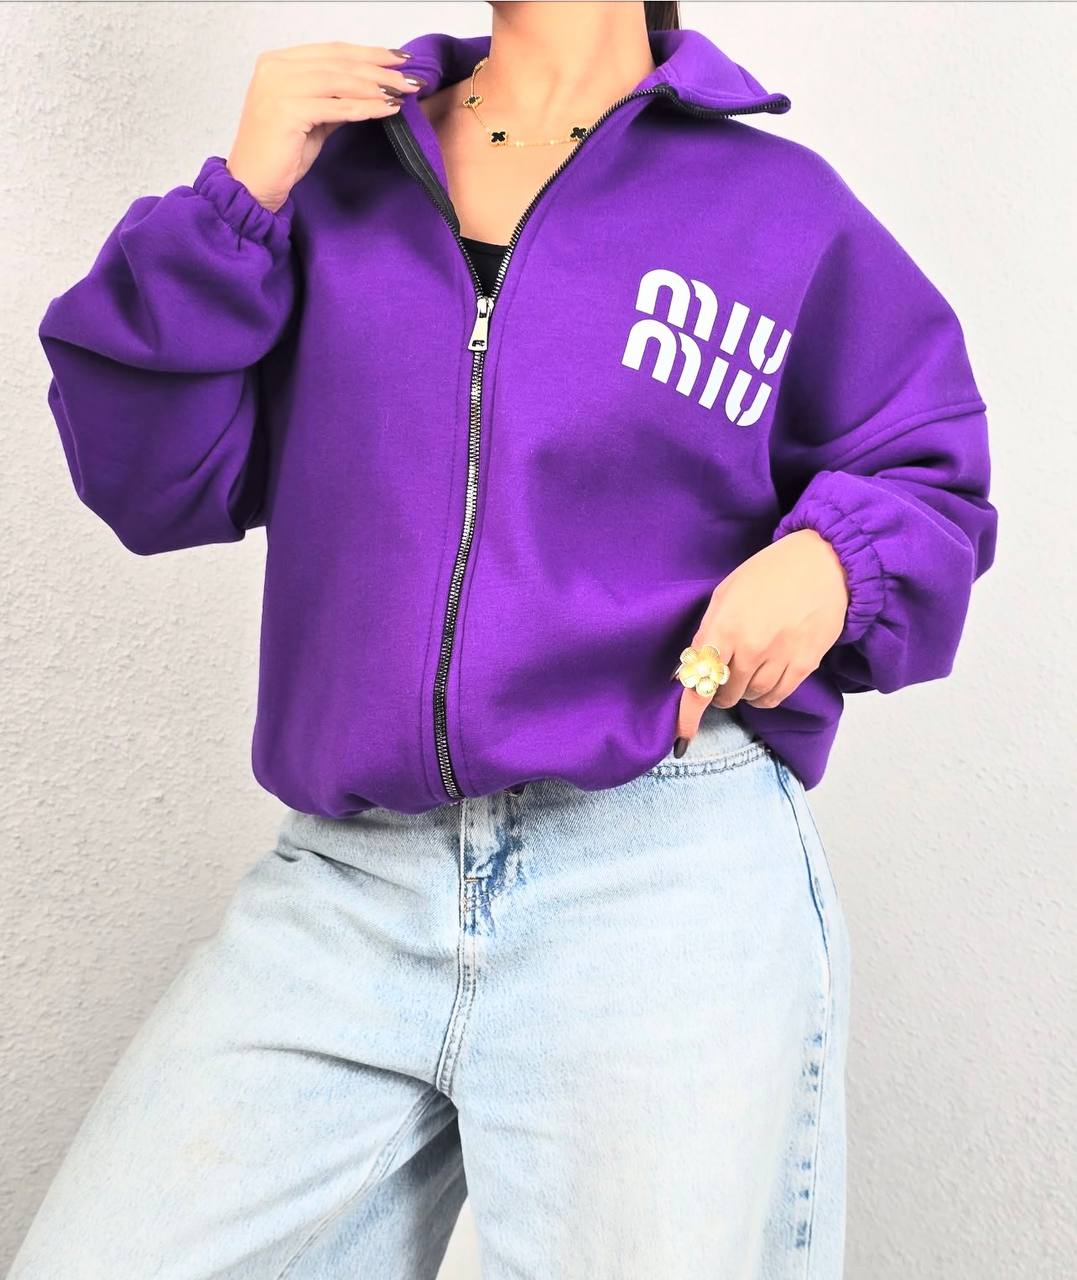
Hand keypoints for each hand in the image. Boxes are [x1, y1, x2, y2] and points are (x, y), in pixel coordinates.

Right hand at [226, 42, 424, 212]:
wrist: (252, 185)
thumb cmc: (280, 155)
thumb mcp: (311, 119)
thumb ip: (334, 100)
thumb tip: (371, 90)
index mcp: (277, 62)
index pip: (331, 51)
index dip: (368, 53)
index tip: (399, 59)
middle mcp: (275, 68)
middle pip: (338, 62)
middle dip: (379, 68)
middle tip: (410, 76)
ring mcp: (279, 87)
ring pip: (340, 81)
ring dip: (376, 86)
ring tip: (403, 92)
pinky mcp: (287, 110)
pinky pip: (336, 107)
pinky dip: (365, 107)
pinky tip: (387, 109)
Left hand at [673, 529, 850, 749]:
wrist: (822, 563)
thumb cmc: (768, 574)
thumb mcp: (725, 595)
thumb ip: (707, 633)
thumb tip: (688, 671)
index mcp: (725, 628)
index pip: (699, 682)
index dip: (688, 715)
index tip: (681, 738)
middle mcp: (751, 648)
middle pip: (724, 694)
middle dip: (718, 689)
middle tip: (724, 672)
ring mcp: (780, 658)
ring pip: (750, 699)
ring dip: (743, 692)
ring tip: (749, 667)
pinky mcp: (805, 665)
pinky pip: (775, 698)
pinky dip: (764, 697)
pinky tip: (763, 681)